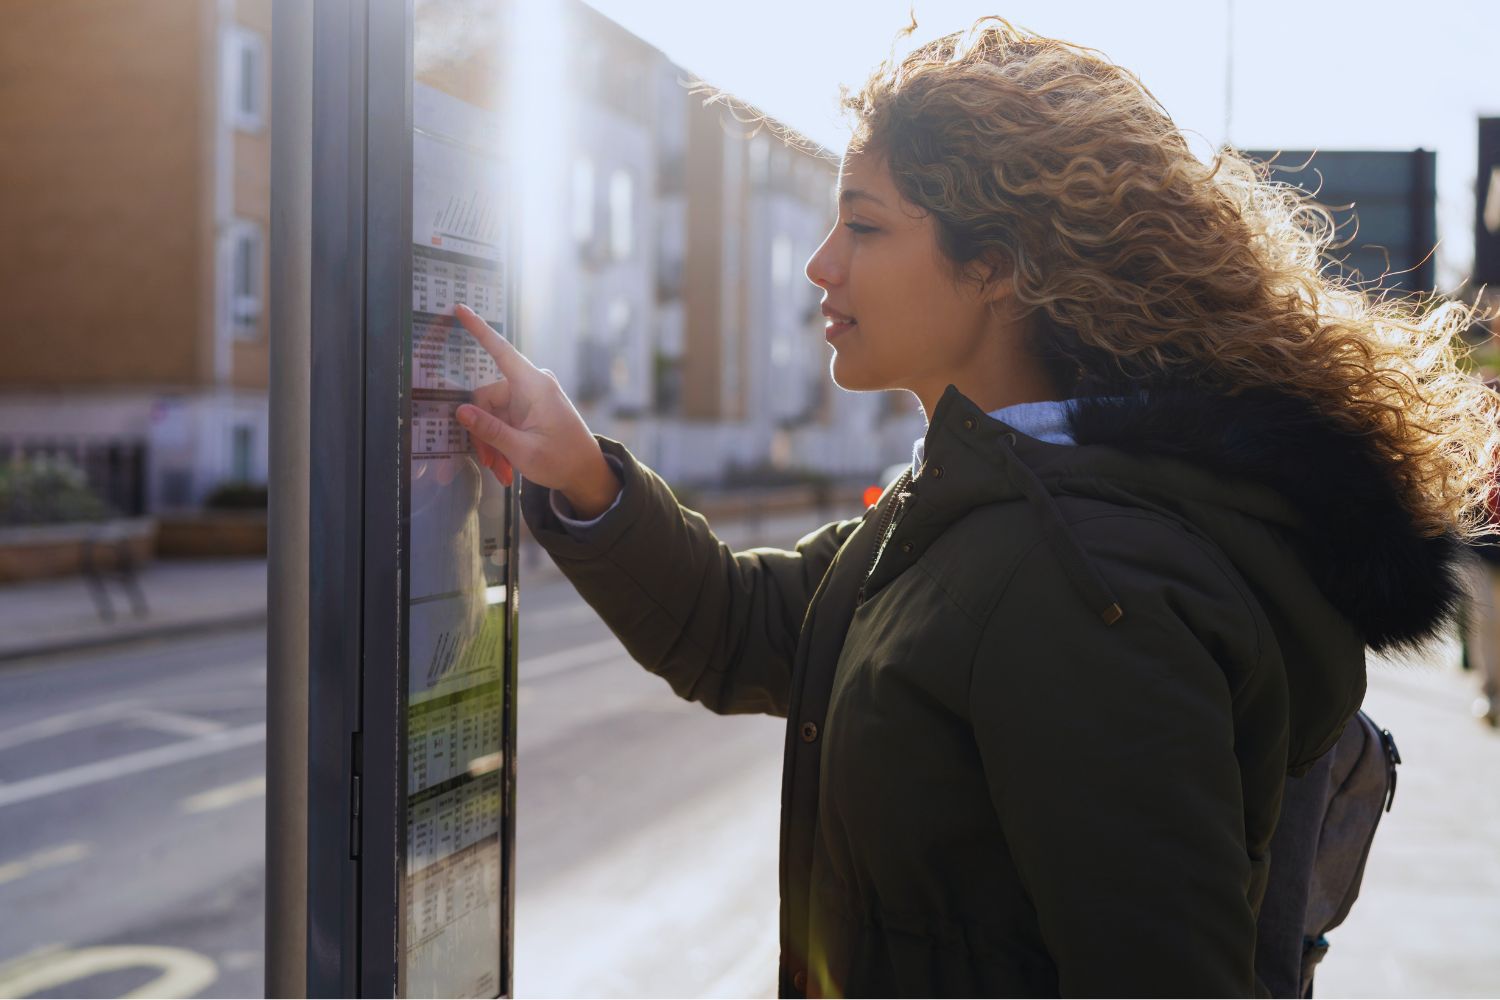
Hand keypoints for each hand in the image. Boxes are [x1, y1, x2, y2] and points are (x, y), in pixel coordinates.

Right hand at [450, 305, 619, 515]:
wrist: (587, 473)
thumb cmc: (563, 461)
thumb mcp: (523, 450)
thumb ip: (490, 430)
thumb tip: (461, 411)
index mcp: (534, 386)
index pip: (501, 351)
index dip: (479, 329)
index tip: (461, 308)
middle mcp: (531, 385)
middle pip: (486, 399)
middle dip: (484, 433)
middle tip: (491, 463)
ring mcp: (530, 397)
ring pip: (492, 414)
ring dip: (493, 443)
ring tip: (503, 470)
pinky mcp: (528, 408)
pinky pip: (503, 420)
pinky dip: (501, 443)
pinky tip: (507, 465)